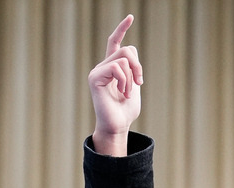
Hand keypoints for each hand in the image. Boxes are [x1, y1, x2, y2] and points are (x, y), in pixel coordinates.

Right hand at [88, 14, 142, 155]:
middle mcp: (103, 66)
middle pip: (127, 50)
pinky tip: (123, 93)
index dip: (122, 29)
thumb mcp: (135, 86)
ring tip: (128, 92)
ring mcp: (97, 71)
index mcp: (113, 67)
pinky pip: (116, 68)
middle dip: (139, 66)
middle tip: (140, 82)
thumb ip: (133, 70)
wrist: (118, 125)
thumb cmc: (126, 110)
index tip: (130, 17)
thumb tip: (132, 56)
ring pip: (123, 59)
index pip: (115, 42)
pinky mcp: (94, 77)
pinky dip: (125, 81)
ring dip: (132, 77)